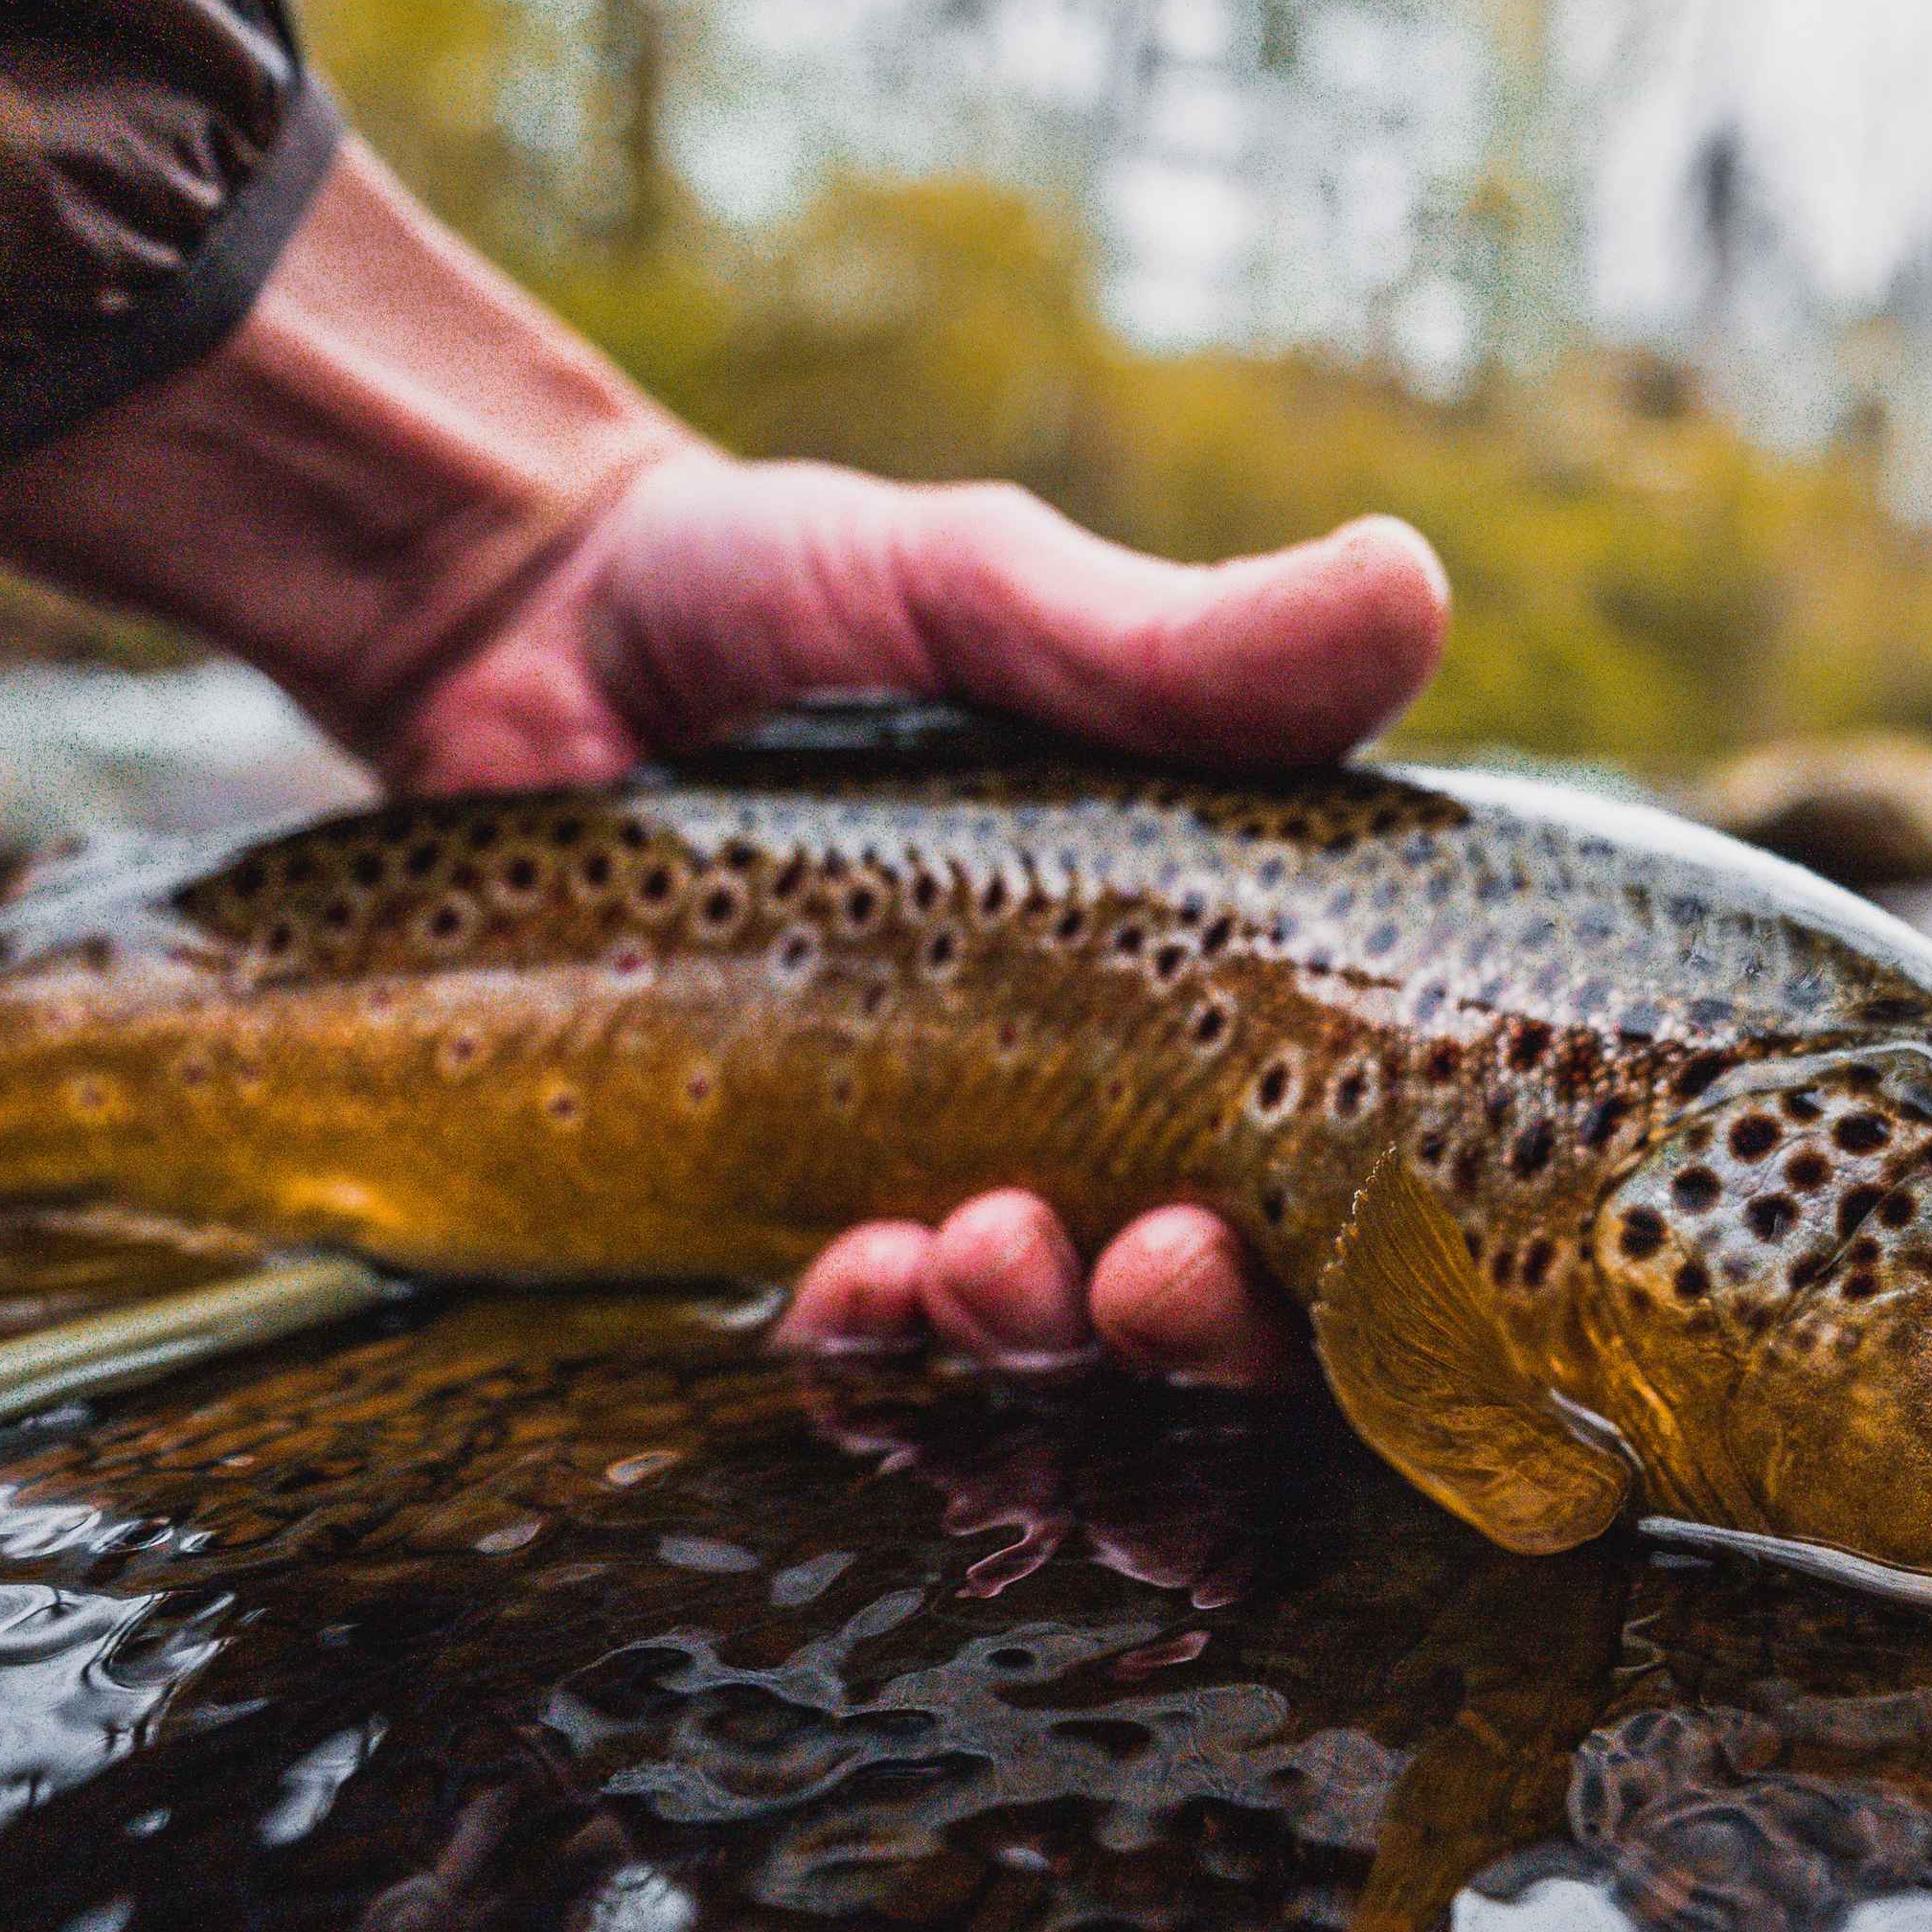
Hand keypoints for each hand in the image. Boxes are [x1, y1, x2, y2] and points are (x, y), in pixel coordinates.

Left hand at [0, 137, 1443, 1392]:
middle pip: (1201, 1300)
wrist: (522, 631)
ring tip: (960, 1261)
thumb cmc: (786, 594)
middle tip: (1135, 1277)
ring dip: (1021, 1341)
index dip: (1337, 1256)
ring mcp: (924, 1162)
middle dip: (1186, 1331)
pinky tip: (832, 1289)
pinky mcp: (765, 1204)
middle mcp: (1083, 1095)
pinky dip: (862, 1344)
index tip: (1254, 1220)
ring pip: (1031, 1346)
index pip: (1327, 1162)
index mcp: (1191, 970)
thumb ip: (1176, 641)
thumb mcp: (983, 592)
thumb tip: (1409, 585)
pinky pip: (847, 1339)